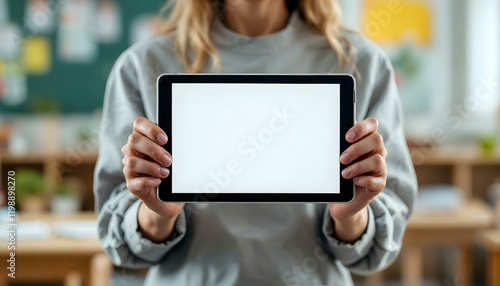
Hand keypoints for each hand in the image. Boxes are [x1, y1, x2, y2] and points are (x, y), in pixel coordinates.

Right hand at [121, 117, 183, 241]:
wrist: (169, 199)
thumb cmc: (172, 173)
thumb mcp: (175, 158)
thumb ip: (175, 147)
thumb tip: (188, 140)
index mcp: (143, 139)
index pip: (139, 124)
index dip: (150, 129)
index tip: (165, 139)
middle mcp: (132, 151)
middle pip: (134, 140)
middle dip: (154, 150)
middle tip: (169, 160)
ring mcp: (130, 168)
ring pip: (132, 162)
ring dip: (151, 167)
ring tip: (166, 173)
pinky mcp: (132, 185)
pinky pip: (135, 181)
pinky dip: (148, 181)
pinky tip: (159, 182)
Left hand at [328, 117, 386, 242]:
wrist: (340, 200)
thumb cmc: (337, 175)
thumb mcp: (335, 159)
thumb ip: (336, 148)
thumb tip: (325, 139)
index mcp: (366, 141)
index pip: (372, 124)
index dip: (362, 127)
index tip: (347, 137)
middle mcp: (376, 152)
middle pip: (376, 140)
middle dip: (357, 148)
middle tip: (341, 158)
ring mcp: (379, 169)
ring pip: (377, 160)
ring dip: (358, 166)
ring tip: (343, 174)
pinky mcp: (379, 185)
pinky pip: (377, 180)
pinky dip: (364, 180)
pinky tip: (354, 181)